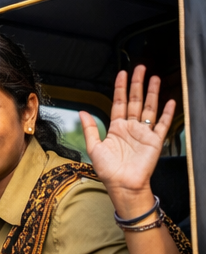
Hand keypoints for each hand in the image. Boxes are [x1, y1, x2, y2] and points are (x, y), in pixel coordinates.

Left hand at [79, 65, 174, 216]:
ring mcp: (143, 133)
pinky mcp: (154, 141)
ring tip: (154, 78)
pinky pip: (162, 124)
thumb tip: (82, 112)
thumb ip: (90, 128)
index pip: (119, 102)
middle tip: (141, 68)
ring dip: (152, 93)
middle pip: (135, 100)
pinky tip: (170, 102)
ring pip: (149, 108)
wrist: (122, 185)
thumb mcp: (94, 147)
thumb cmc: (108, 170)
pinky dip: (167, 113)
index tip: (122, 73)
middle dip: (137, 84)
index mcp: (116, 127)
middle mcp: (131, 127)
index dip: (120, 87)